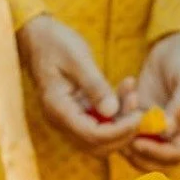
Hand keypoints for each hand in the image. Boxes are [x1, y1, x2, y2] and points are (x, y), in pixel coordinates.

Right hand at [16, 12, 139, 154]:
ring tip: (133, 93)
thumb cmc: (54, 42)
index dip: (118, 131)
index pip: (92, 135)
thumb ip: (95, 86)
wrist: (38, 35)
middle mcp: (61, 121)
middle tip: (141, 111)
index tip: (138, 117)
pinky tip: (127, 90)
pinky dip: (117, 112)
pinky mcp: (79, 114)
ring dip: (122, 122)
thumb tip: (112, 111)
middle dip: (123, 132)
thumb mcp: (77, 58)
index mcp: (58, 109)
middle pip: (98, 144)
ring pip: (102, 137)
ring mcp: (69, 120)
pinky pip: (102, 123)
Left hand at [124, 31, 179, 169]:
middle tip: (121, 138)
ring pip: (141, 149)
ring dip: (126, 139)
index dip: (157, 153)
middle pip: (158, 161)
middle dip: (138, 154)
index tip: (138, 142)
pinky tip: (122, 98)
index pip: (176, 154)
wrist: (178, 42)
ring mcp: (160, 125)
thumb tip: (166, 131)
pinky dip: (121, 120)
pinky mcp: (144, 115)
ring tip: (119, 116)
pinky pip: (130, 128)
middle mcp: (178, 132)